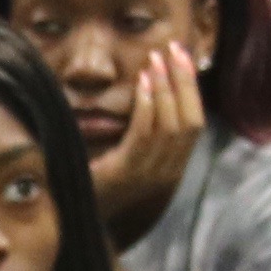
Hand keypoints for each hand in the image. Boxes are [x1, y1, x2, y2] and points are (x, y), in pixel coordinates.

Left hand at [94, 40, 205, 243]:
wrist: (74, 219)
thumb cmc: (97, 184)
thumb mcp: (126, 154)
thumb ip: (141, 130)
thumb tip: (146, 86)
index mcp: (172, 167)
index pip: (196, 123)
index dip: (193, 90)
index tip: (185, 60)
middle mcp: (168, 173)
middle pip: (191, 121)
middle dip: (184, 82)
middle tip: (174, 50)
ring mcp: (150, 175)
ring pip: (172, 126)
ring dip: (165, 88)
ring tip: (156, 61)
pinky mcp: (127, 174)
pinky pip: (144, 136)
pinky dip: (146, 107)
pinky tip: (140, 84)